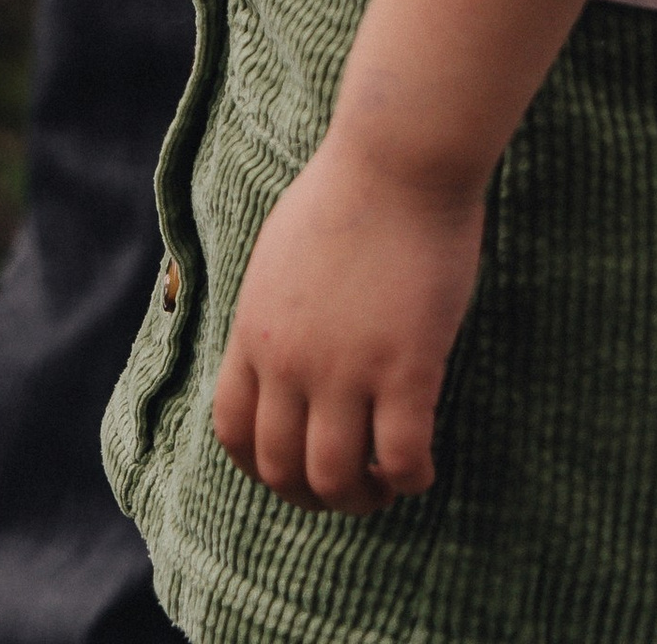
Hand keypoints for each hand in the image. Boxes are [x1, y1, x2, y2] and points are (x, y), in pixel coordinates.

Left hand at [211, 135, 483, 515]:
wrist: (396, 158)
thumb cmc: (346, 193)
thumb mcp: (280, 256)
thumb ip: (274, 317)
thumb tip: (283, 361)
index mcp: (255, 332)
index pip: (234, 432)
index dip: (264, 467)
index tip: (297, 470)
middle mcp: (289, 360)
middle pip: (281, 469)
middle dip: (314, 496)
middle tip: (351, 487)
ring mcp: (345, 368)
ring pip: (337, 480)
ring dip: (362, 499)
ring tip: (386, 483)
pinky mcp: (405, 367)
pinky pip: (402, 459)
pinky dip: (411, 480)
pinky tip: (422, 468)